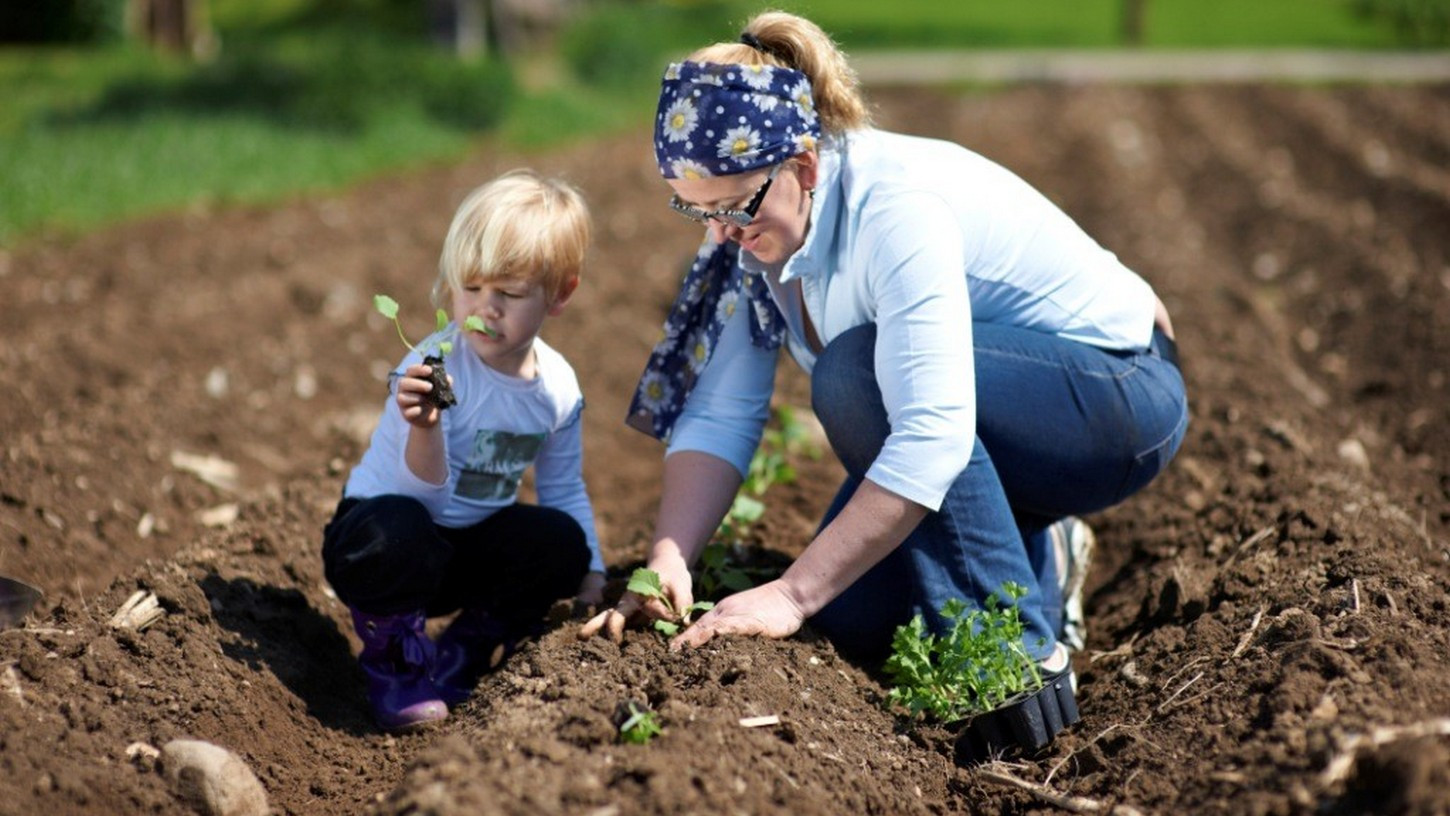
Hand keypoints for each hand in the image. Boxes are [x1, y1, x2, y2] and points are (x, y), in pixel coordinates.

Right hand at [394, 364, 448, 428]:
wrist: (430, 416)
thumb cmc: (433, 398)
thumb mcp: (440, 388)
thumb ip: (444, 382)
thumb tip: (448, 379)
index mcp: (411, 379)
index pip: (411, 370)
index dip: (419, 369)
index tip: (429, 370)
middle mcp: (404, 389)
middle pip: (404, 383)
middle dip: (417, 384)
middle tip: (430, 387)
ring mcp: (403, 402)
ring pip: (403, 398)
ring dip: (415, 397)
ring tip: (425, 399)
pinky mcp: (406, 414)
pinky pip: (408, 412)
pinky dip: (414, 410)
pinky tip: (420, 410)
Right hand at [577, 557, 693, 642]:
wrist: (666, 567)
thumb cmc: (673, 576)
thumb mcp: (682, 586)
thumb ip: (681, 602)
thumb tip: (681, 622)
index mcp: (642, 590)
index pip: (650, 609)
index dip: (665, 614)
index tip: (677, 616)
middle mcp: (630, 600)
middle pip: (615, 614)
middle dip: (606, 627)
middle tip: (587, 637)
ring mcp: (628, 608)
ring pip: (609, 618)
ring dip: (595, 627)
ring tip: (580, 637)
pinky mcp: (630, 615)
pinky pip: (617, 624)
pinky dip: (607, 632)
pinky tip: (592, 641)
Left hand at [670, 579, 805, 649]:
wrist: (789, 595)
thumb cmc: (767, 608)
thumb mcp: (742, 617)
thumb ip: (728, 627)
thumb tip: (713, 642)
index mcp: (722, 614)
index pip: (698, 628)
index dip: (684, 640)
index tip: (670, 652)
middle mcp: (725, 614)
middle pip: (701, 629)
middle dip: (685, 643)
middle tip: (670, 656)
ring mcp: (737, 617)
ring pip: (713, 628)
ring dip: (698, 640)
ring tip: (683, 651)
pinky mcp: (751, 621)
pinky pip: (733, 628)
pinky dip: (721, 634)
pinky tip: (711, 642)